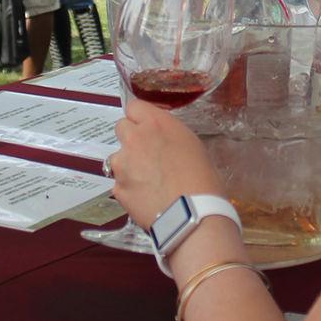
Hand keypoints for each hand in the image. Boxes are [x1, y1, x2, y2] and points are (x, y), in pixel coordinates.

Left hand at [107, 99, 226, 227]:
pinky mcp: (117, 188)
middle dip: (131, 138)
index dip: (140, 118)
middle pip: (121, 127)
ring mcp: (122, 164)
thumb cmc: (203, 178)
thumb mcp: (192, 144)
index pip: (134, 106)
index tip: (147, 127)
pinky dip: (129, 188)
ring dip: (127, 165)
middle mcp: (134, 139)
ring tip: (147, 181)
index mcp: (155, 123)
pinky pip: (119, 183)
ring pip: (116, 157)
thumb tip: (161, 140)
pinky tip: (145, 198)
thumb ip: (169, 135)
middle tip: (147, 154)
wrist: (193, 214)